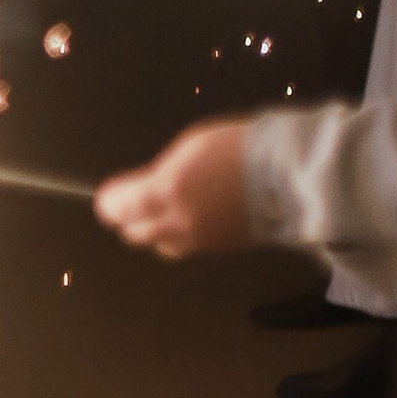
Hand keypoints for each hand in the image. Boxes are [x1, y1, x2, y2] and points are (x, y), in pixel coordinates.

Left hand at [93, 119, 255, 259]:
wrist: (289, 175)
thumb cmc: (239, 148)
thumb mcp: (190, 147)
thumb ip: (160, 173)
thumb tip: (144, 187)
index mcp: (166, 192)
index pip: (120, 210)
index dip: (110, 203)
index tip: (107, 196)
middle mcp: (177, 223)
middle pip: (135, 233)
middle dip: (128, 218)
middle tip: (129, 203)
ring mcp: (199, 241)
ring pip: (159, 246)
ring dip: (152, 231)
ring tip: (157, 213)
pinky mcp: (219, 250)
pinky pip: (185, 249)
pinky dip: (176, 237)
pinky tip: (184, 221)